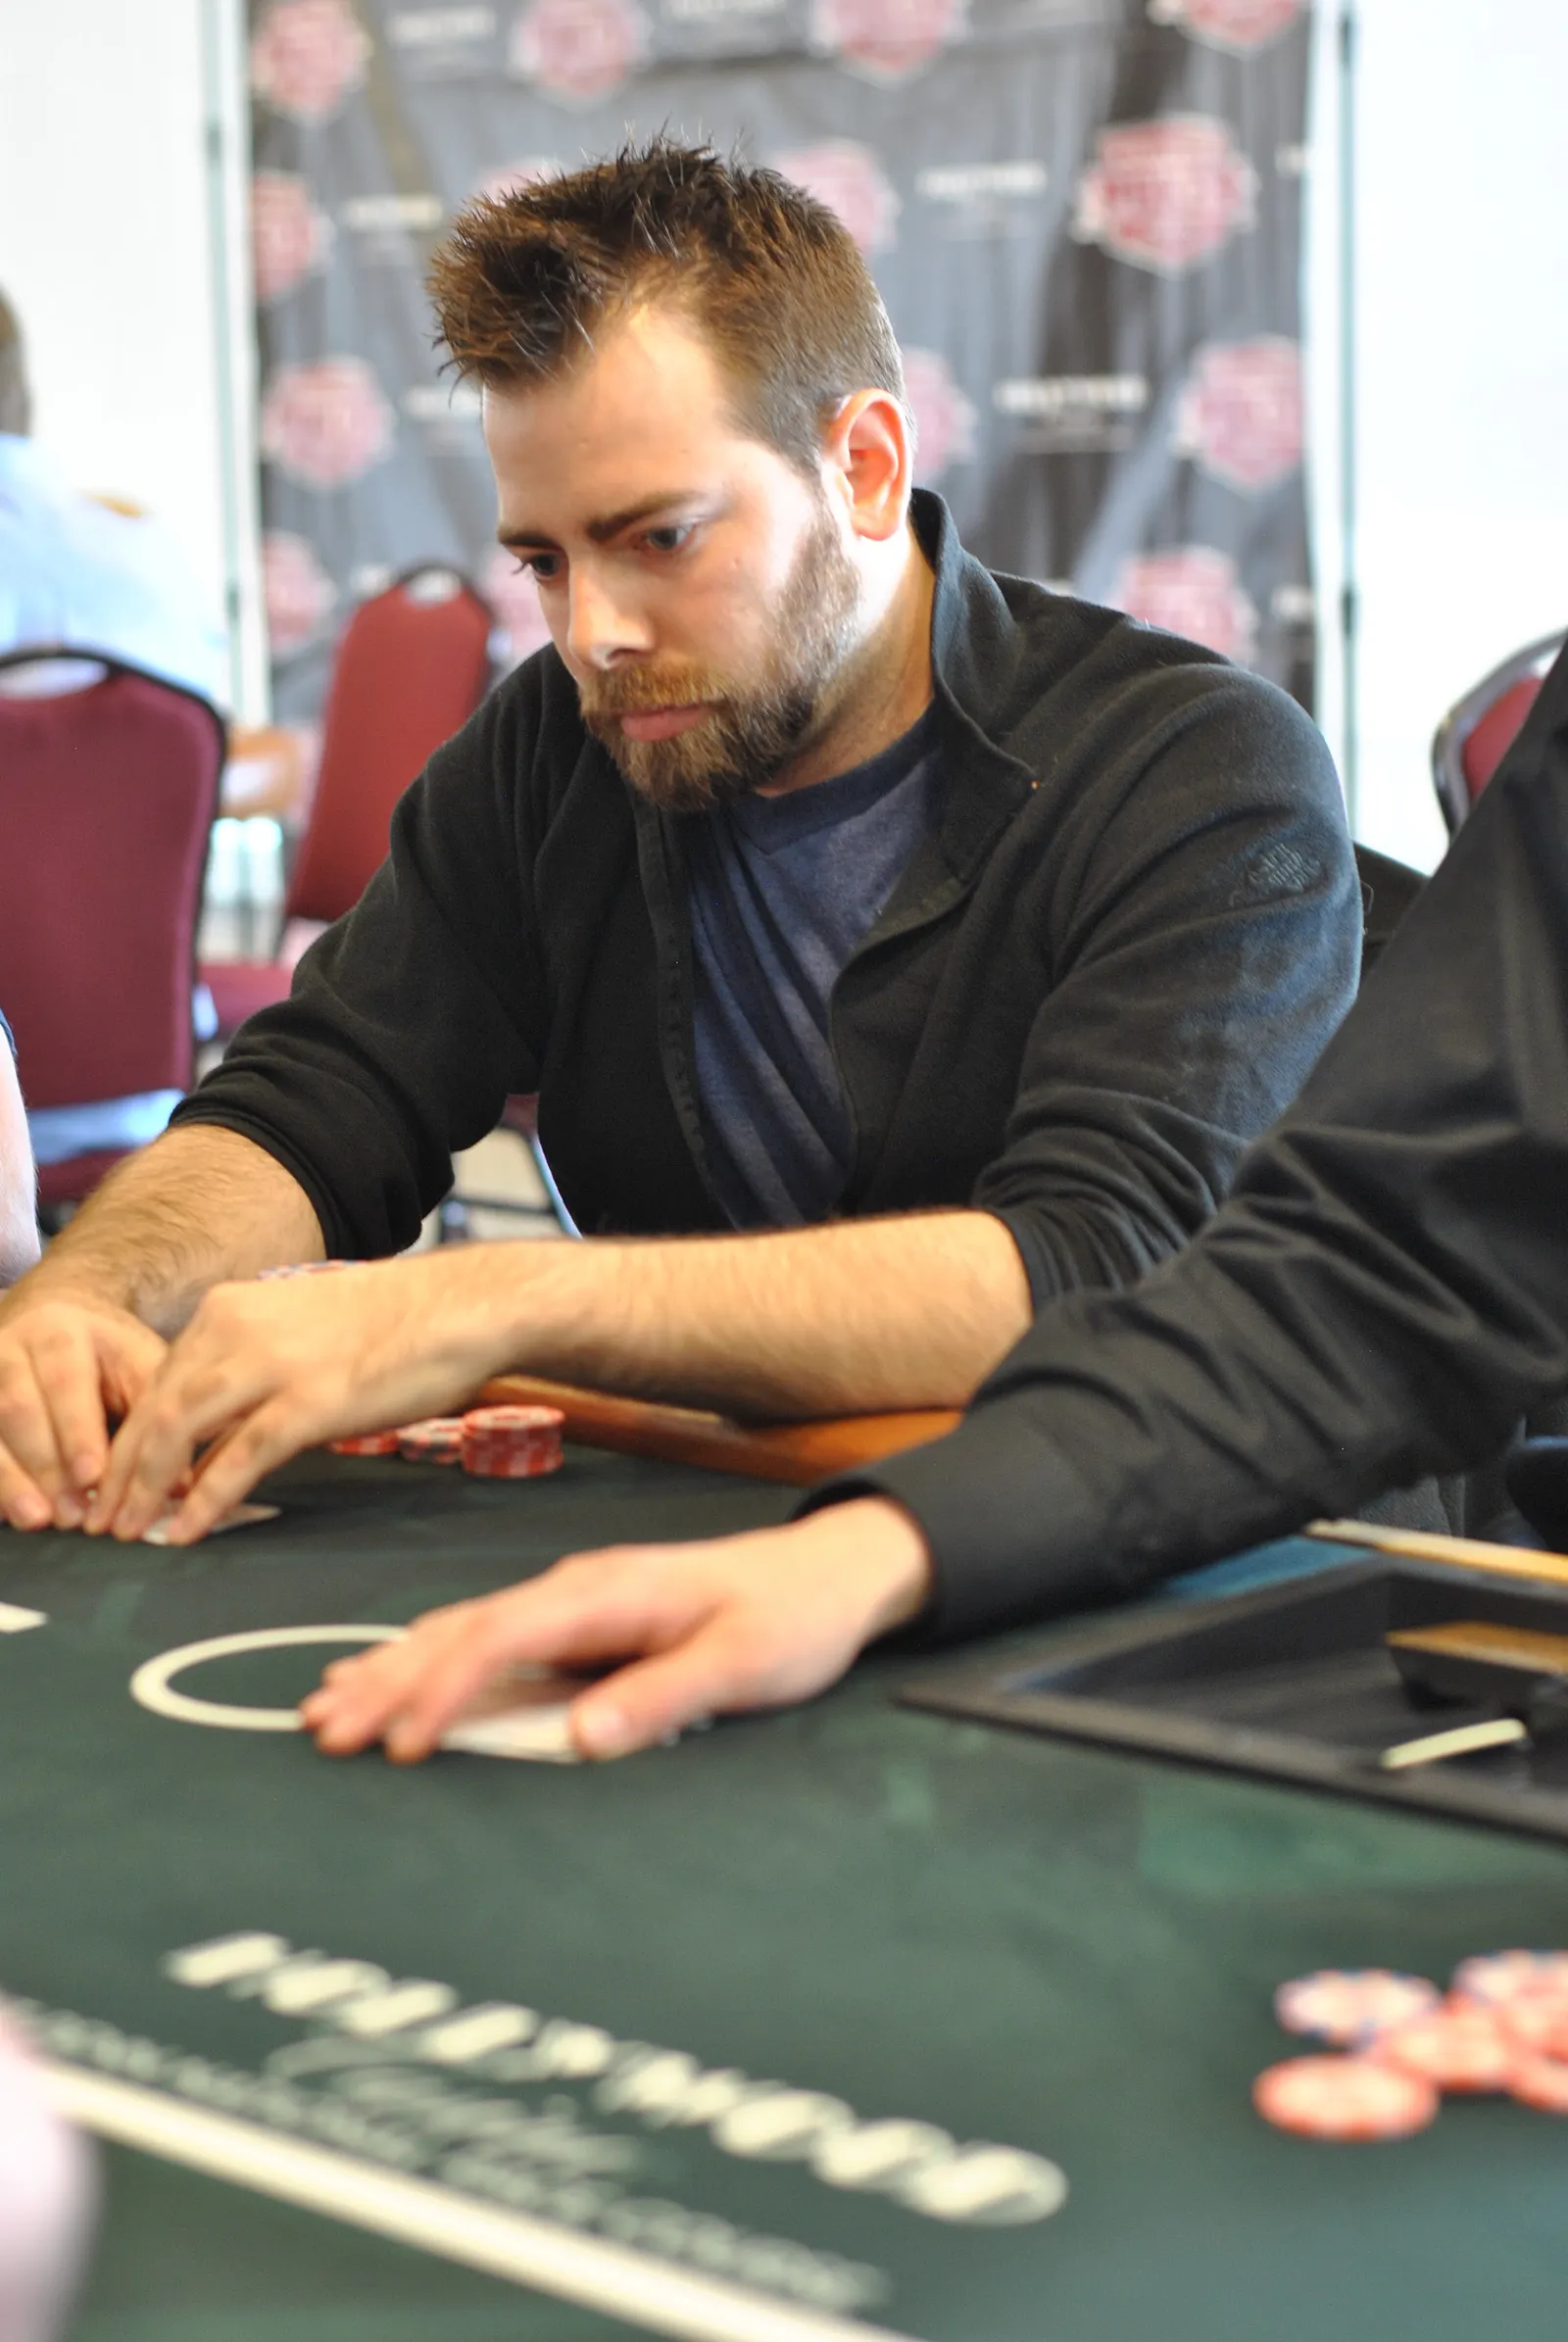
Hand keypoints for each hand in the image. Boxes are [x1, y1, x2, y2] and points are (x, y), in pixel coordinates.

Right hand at [0, 1295, 166, 1530]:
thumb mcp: (137, 1364)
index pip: (64, 1381)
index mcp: (59, 1331)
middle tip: (72, 1513)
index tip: (93, 1475)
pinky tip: (9, 1514)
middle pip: (19, 1409)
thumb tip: (178, 1485)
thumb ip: (154, 1417)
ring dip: (12, 1481)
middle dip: (46, 1465)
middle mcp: (10, 1351)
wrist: (55, 1325)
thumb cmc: (106, 1355)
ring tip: (38, 1519)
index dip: (76, 1431)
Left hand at [88, 1255, 502, 1543]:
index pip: (158, 1380)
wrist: (460, 1307)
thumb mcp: (301, 1332)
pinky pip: (239, 1458)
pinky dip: (204, 1499)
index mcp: (230, 1309)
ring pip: (181, 1432)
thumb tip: (221, 1436)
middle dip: (121, 1472)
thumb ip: (252, 1371)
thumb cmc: (394, 1324)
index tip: (113, 1481)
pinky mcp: (308, 1402)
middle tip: (101, 1521)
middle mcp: (237, 1330)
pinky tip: (186, 1530)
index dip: (129, 1438)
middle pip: (156, 1409)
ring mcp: (271, 1365)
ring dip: (146, 1490)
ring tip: (127, 1534)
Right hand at [301, 1497, 935, 1761]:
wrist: (830, 1573)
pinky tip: (392, 1680)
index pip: (501, 1636)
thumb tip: (579, 1738)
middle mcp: (576, 1588)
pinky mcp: (577, 1622)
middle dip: (388, 1681)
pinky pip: (485, 1641)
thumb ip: (662, 1698)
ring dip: (394, 1669)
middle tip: (323, 1734)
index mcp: (607, 1591)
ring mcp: (572, 1602)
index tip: (404, 1745)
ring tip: (326, 1710)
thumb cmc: (791, 1618)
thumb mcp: (744, 1666)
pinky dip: (430, 1662)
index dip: (445, 1691)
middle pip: (461, 1631)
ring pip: (462, 1632)